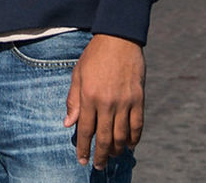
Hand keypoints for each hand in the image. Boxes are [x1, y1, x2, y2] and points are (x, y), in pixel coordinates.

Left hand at [63, 34, 144, 169]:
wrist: (118, 39)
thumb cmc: (94, 56)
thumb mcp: (77, 75)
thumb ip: (73, 100)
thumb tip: (67, 123)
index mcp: (89, 97)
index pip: (85, 130)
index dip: (83, 147)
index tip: (82, 160)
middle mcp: (107, 102)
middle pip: (105, 137)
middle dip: (101, 155)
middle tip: (99, 166)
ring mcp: (125, 102)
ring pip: (123, 135)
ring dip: (118, 150)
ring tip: (114, 156)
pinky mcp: (139, 99)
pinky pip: (138, 125)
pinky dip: (135, 138)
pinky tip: (130, 145)